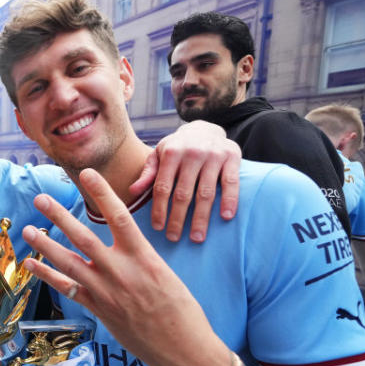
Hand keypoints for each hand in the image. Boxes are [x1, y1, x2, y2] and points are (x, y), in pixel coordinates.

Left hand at [22, 169, 231, 365]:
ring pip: (69, 263)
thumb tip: (123, 249)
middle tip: (41, 200)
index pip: (119, 216)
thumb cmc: (183, 313)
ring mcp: (107, 293)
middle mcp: (122, 272)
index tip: (87, 174)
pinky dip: (47, 276)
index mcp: (145, 258)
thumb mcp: (168, 275)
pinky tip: (32, 265)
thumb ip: (141, 260)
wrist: (185, 350)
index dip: (102, 193)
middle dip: (59, 217)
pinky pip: (67, 289)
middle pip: (84, 238)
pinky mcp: (99, 311)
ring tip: (28, 230)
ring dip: (45, 246)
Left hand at [129, 120, 239, 242]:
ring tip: (196, 237)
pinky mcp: (232, 157)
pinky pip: (231, 182)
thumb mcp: (159, 155)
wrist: (205, 128)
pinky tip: (225, 217)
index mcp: (171, 153)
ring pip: (206, 192)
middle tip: (174, 238)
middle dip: (177, 218)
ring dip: (201, 217)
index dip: (159, 208)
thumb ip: (148, 173)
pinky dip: (229, 200)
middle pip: (183, 193)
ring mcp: (213, 155)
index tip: (158, 227)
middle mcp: (192, 153)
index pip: (163, 186)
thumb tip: (132, 192)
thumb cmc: (177, 147)